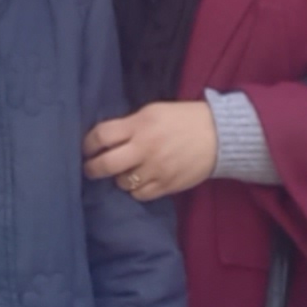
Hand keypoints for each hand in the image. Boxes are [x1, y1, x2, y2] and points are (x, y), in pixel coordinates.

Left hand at [83, 101, 220, 201]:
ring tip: (125, 172)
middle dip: (93, 168)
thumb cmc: (184, 119)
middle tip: (91, 168)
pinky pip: (140, 195)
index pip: (102, 136)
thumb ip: (130, 124)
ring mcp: (156, 170)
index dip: (88, 144)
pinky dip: (136, 190)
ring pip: (122, 183)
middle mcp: (145, 148)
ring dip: (119, 178)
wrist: (220, 136)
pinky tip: (140, 181)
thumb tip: (106, 139)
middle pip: (106, 165)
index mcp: (140, 125)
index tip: (87, 149)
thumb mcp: (154, 112)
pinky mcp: (167, 186)